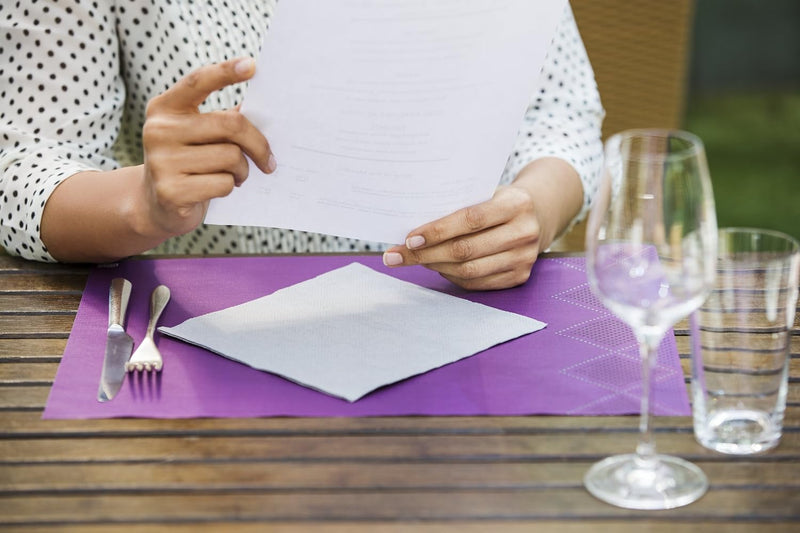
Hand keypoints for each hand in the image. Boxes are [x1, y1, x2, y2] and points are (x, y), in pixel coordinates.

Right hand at [139, 57, 274, 237]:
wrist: (156, 205)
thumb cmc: (190, 163)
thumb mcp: (200, 136)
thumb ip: (225, 120)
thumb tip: (265, 111)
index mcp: (165, 107)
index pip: (198, 82)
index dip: (225, 72)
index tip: (252, 66)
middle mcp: (159, 130)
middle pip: (230, 125)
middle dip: (257, 144)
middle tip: (268, 160)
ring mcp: (161, 161)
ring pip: (231, 157)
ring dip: (242, 171)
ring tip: (234, 176)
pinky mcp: (171, 191)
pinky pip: (223, 183)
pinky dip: (229, 188)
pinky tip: (217, 190)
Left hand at [382, 184, 545, 290]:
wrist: (538, 214)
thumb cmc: (499, 200)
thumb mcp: (486, 192)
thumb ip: (458, 204)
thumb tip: (414, 227)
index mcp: (515, 204)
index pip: (471, 219)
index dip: (438, 231)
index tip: (409, 238)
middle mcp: (524, 232)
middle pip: (466, 250)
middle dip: (426, 254)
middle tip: (396, 255)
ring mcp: (524, 258)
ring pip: (469, 271)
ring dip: (434, 267)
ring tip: (412, 260)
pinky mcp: (519, 277)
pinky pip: (477, 283)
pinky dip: (451, 277)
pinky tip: (435, 267)